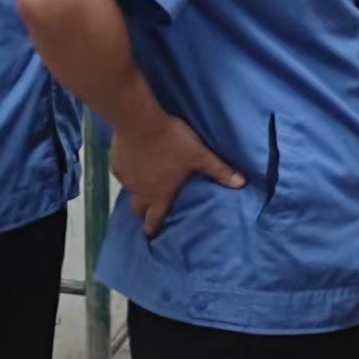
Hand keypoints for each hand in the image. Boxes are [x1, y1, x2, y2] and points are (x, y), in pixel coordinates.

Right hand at [112, 112, 244, 237]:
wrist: (140, 123)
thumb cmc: (172, 142)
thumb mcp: (200, 155)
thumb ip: (219, 170)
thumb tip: (242, 183)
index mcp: (159, 194)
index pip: (154, 219)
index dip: (153, 229)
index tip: (152, 235)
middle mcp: (140, 191)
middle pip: (137, 210)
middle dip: (143, 212)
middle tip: (149, 209)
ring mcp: (126, 178)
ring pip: (129, 191)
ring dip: (137, 190)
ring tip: (144, 182)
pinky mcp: (116, 163)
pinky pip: (121, 173)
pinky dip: (128, 171)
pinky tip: (135, 161)